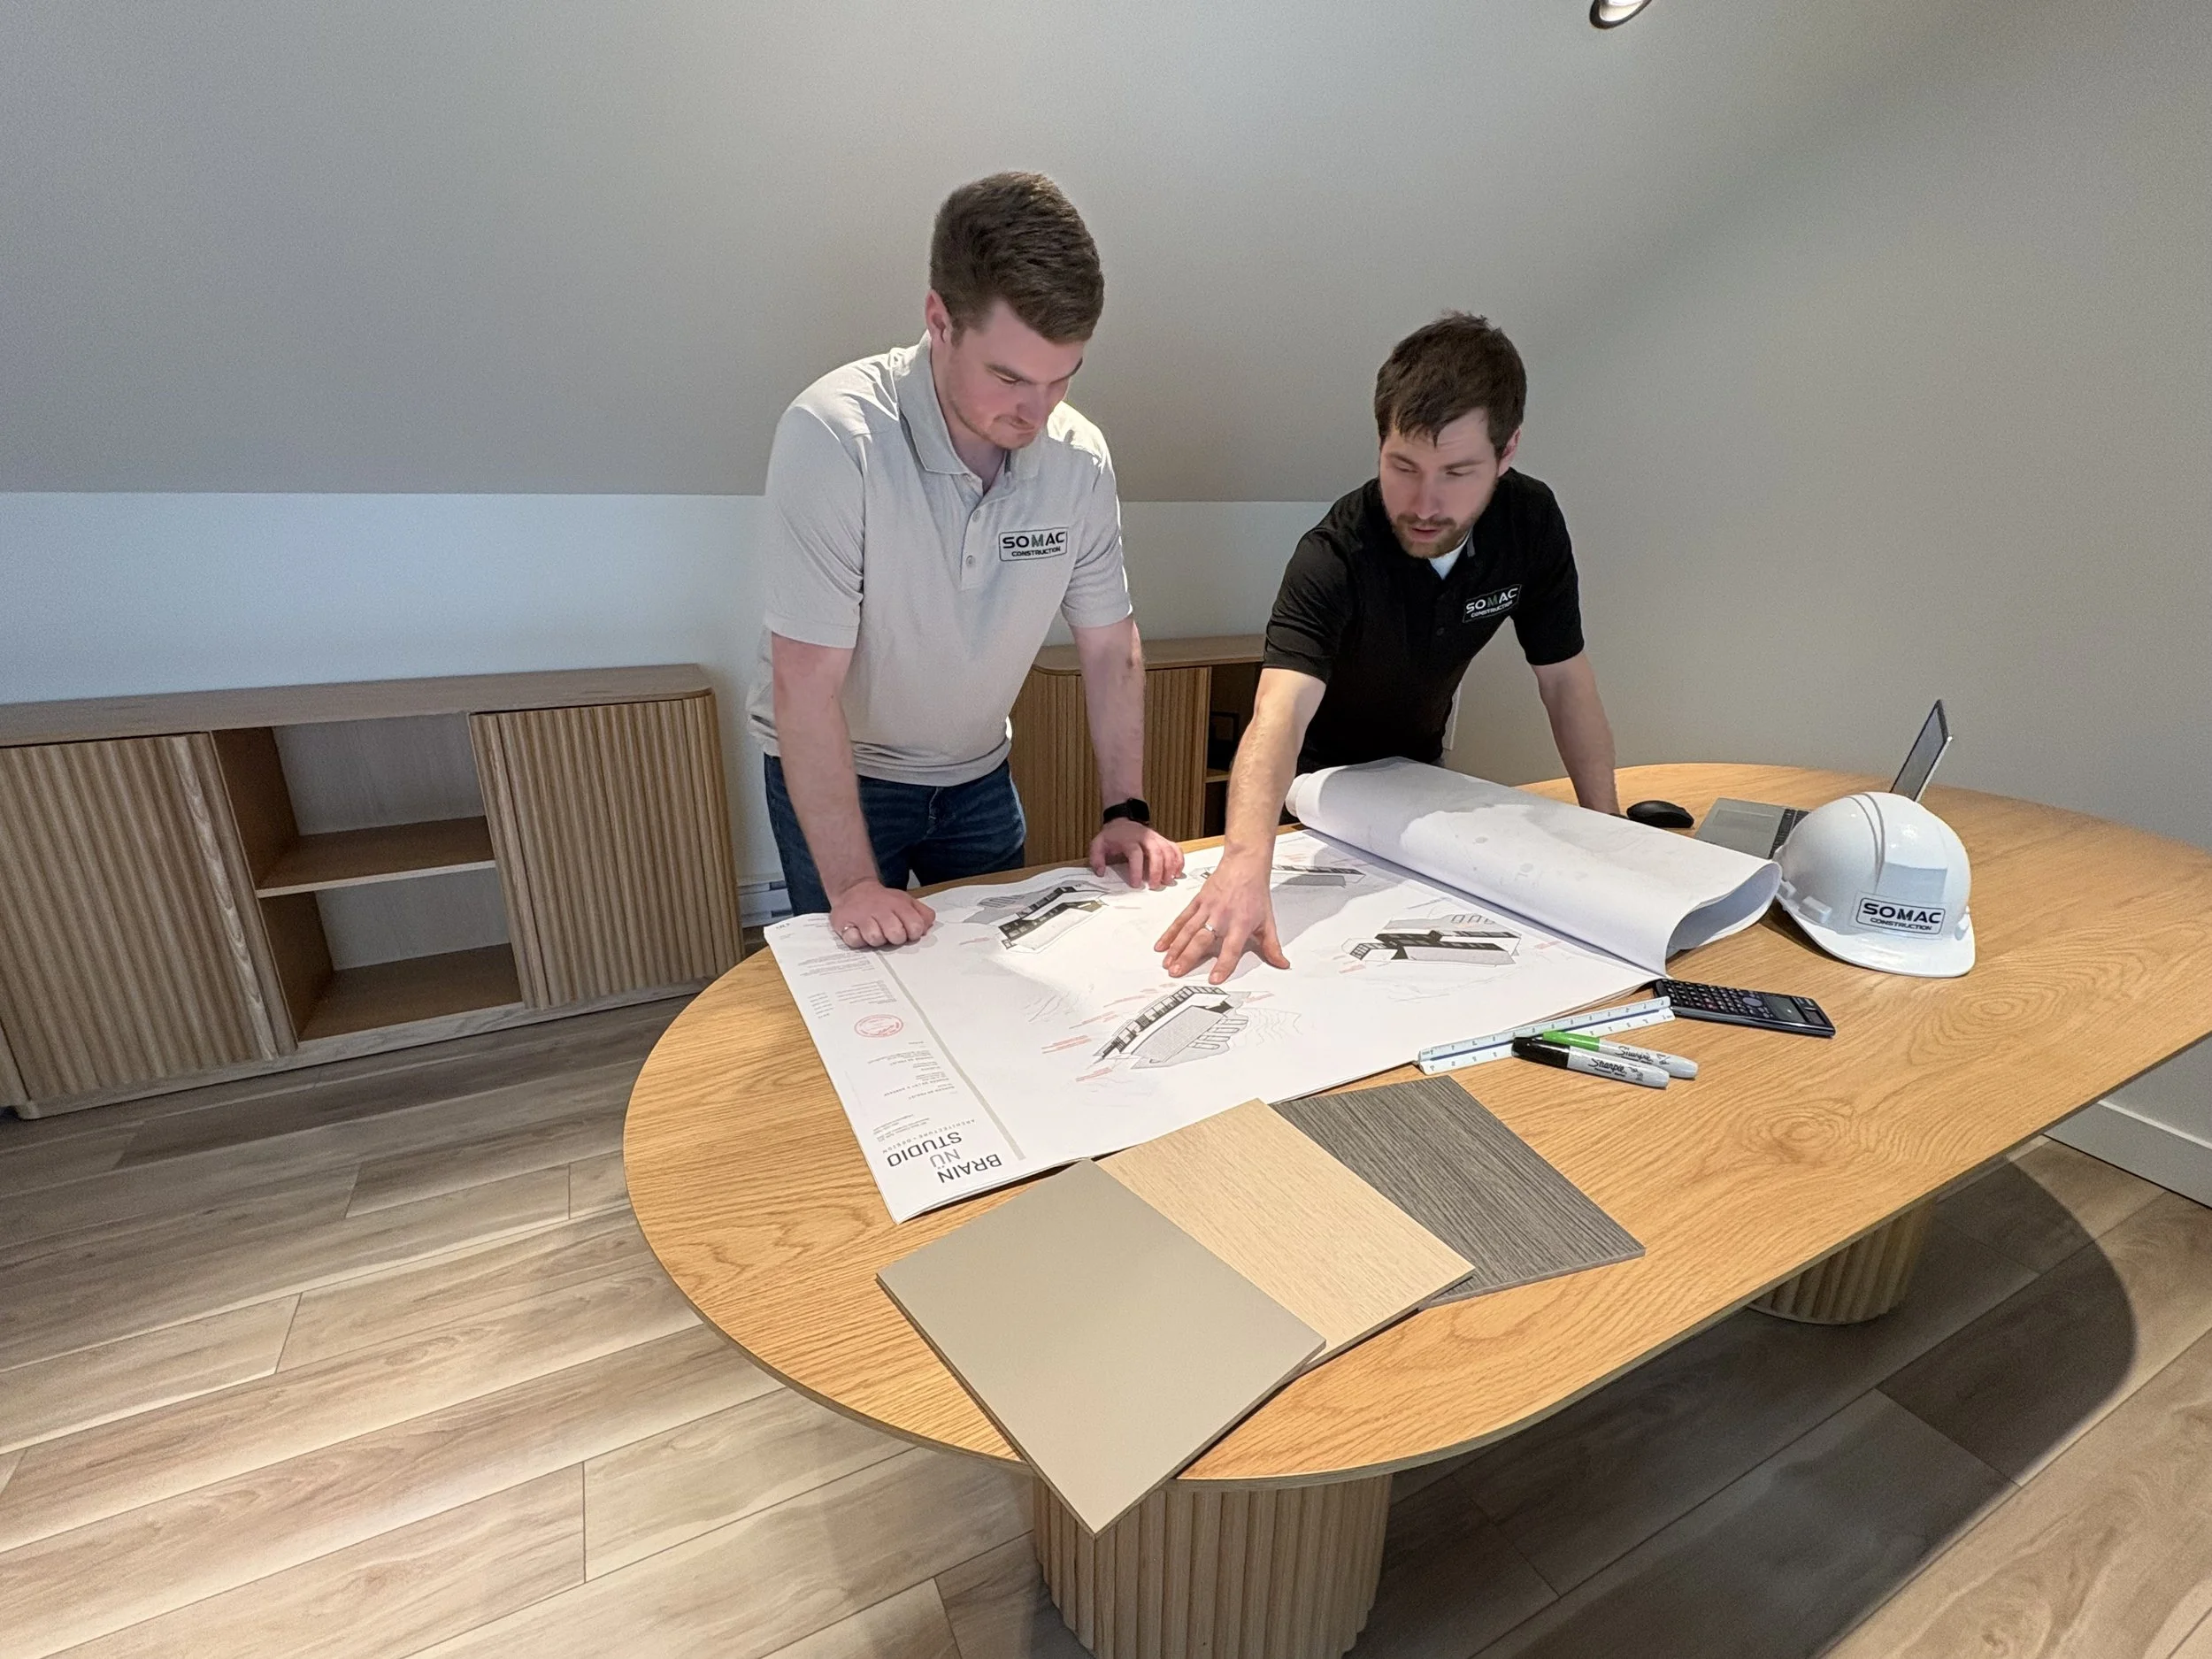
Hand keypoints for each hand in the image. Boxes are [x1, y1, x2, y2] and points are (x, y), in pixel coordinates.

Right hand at [828, 879, 935, 948]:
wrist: (854, 889)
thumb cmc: (883, 901)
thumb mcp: (907, 901)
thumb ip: (922, 914)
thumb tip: (926, 928)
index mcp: (899, 904)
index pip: (915, 926)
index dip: (913, 934)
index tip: (907, 932)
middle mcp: (881, 909)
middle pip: (897, 935)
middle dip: (895, 939)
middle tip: (889, 933)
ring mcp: (862, 915)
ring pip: (875, 939)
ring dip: (875, 939)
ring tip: (873, 931)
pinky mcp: (843, 922)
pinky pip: (854, 940)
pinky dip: (856, 939)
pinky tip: (857, 931)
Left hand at [1089, 818, 1185, 889]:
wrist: (1123, 820)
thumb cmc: (1112, 836)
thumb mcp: (1098, 844)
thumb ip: (1096, 858)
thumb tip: (1100, 872)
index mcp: (1129, 839)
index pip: (1135, 853)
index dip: (1136, 869)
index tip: (1136, 884)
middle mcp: (1145, 837)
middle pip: (1156, 852)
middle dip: (1157, 870)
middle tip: (1154, 886)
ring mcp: (1156, 837)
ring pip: (1168, 850)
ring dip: (1170, 867)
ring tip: (1167, 881)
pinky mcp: (1163, 840)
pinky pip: (1175, 848)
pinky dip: (1179, 860)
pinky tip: (1178, 872)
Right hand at [1153, 853, 1290, 983]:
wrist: (1245, 865)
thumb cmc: (1255, 891)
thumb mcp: (1268, 921)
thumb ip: (1272, 946)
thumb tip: (1282, 964)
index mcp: (1240, 924)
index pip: (1231, 949)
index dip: (1223, 965)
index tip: (1214, 978)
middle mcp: (1222, 917)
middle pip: (1202, 940)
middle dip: (1188, 957)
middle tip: (1177, 972)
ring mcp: (1207, 908)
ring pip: (1188, 930)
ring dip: (1176, 948)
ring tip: (1167, 963)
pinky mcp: (1197, 902)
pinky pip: (1181, 919)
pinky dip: (1170, 932)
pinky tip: (1162, 944)